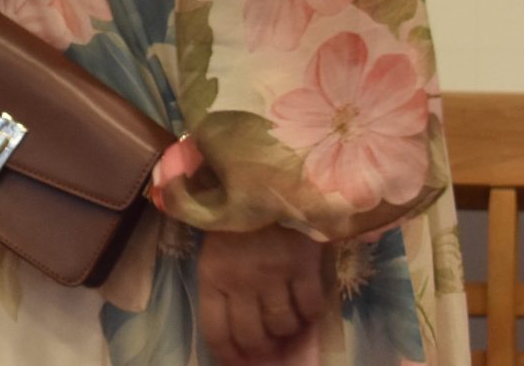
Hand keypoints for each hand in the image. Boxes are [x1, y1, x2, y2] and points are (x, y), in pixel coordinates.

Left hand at [197, 226, 328, 365]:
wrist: (266, 175)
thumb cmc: (237, 212)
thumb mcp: (216, 246)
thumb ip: (222, 282)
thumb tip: (237, 329)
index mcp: (211, 275)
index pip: (216, 332)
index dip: (230, 355)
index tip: (241, 362)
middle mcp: (239, 281)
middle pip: (252, 336)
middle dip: (262, 346)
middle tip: (271, 341)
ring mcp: (271, 274)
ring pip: (283, 325)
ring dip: (288, 328)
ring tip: (290, 315)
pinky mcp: (302, 265)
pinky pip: (311, 307)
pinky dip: (312, 312)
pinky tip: (308, 300)